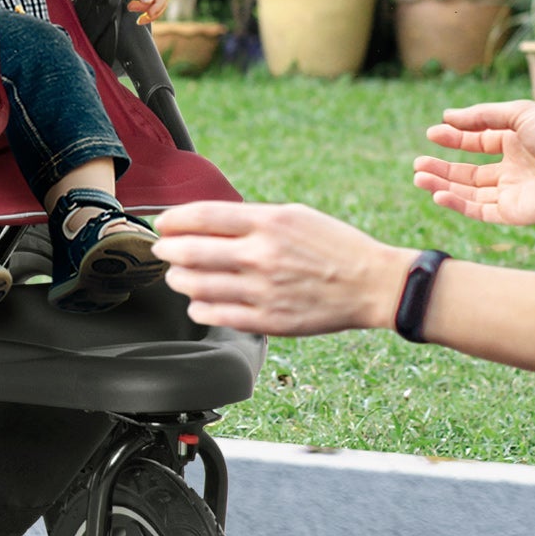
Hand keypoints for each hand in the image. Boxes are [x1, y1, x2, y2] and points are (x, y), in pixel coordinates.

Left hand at [101, 0, 170, 22]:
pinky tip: (133, 7)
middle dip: (150, 9)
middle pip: (162, 0)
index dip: (158, 6)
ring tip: (130, 7)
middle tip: (132, 8)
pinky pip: (149, 1)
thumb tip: (149, 2)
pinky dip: (143, 7)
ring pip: (156, 2)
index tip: (147, 14)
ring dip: (145, 9)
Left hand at [151, 201, 412, 335]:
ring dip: (178, 279)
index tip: (163, 222)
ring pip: (197, 286)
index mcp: (268, 222)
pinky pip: (216, 315)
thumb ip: (250, 218)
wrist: (372, 284)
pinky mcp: (269, 321)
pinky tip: (198, 302)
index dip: (173, 219)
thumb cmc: (333, 245)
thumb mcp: (294, 215)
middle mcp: (262, 255)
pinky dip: (198, 307)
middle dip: (167, 250)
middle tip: (162, 249)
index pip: (202, 216)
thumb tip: (204, 222)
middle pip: (191, 251)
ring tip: (178, 275)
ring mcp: (264, 291)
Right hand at [411, 99, 534, 226]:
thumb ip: (482, 116)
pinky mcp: (514, 213)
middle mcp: (512, 170)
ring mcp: (512, 193)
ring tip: (418, 176)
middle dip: (442, 167)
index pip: (478, 141)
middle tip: (417, 164)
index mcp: (516, 143)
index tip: (432, 134)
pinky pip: (479, 211)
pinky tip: (438, 194)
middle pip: (469, 172)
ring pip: (469, 193)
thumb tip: (447, 117)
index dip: (454, 138)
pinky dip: (457, 204)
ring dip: (443, 185)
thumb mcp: (520, 114)